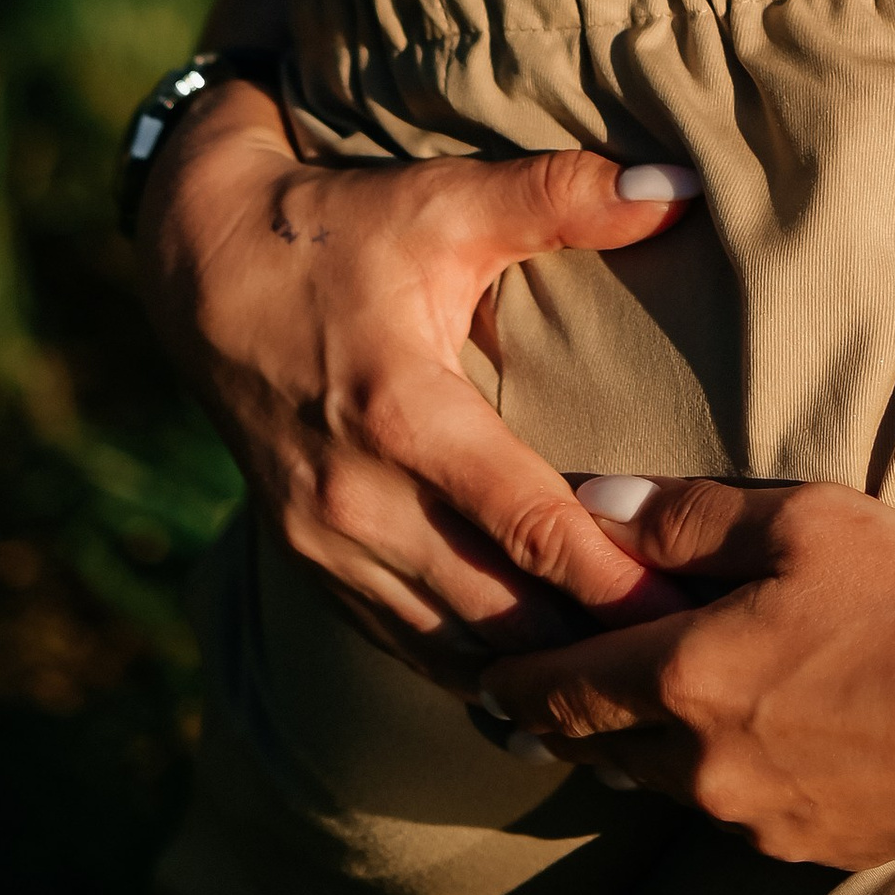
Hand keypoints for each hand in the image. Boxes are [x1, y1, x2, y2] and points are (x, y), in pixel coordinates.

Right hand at [135, 74, 699, 674]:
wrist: (206, 266)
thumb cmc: (339, 228)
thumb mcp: (447, 197)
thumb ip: (564, 194)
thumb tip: (682, 187)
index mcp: (402, 411)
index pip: (526, 522)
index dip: (610, 579)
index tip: (688, 616)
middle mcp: (357, 496)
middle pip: (495, 610)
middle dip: (590, 652)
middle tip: (687, 675)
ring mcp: (324, 542)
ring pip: (446, 645)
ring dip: (533, 680)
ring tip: (628, 704)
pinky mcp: (307, 561)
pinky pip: (399, 641)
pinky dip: (468, 674)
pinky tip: (531, 706)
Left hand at [480, 478, 894, 862]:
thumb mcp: (804, 520)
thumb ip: (690, 515)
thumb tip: (599, 505)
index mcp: (687, 678)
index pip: (565, 688)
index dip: (514, 682)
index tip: (477, 675)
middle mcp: (704, 765)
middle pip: (600, 749)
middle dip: (561, 722)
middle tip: (524, 703)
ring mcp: (757, 819)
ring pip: (663, 785)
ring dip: (634, 749)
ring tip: (619, 718)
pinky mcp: (813, 844)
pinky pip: (733, 808)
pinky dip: (709, 772)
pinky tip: (735, 742)